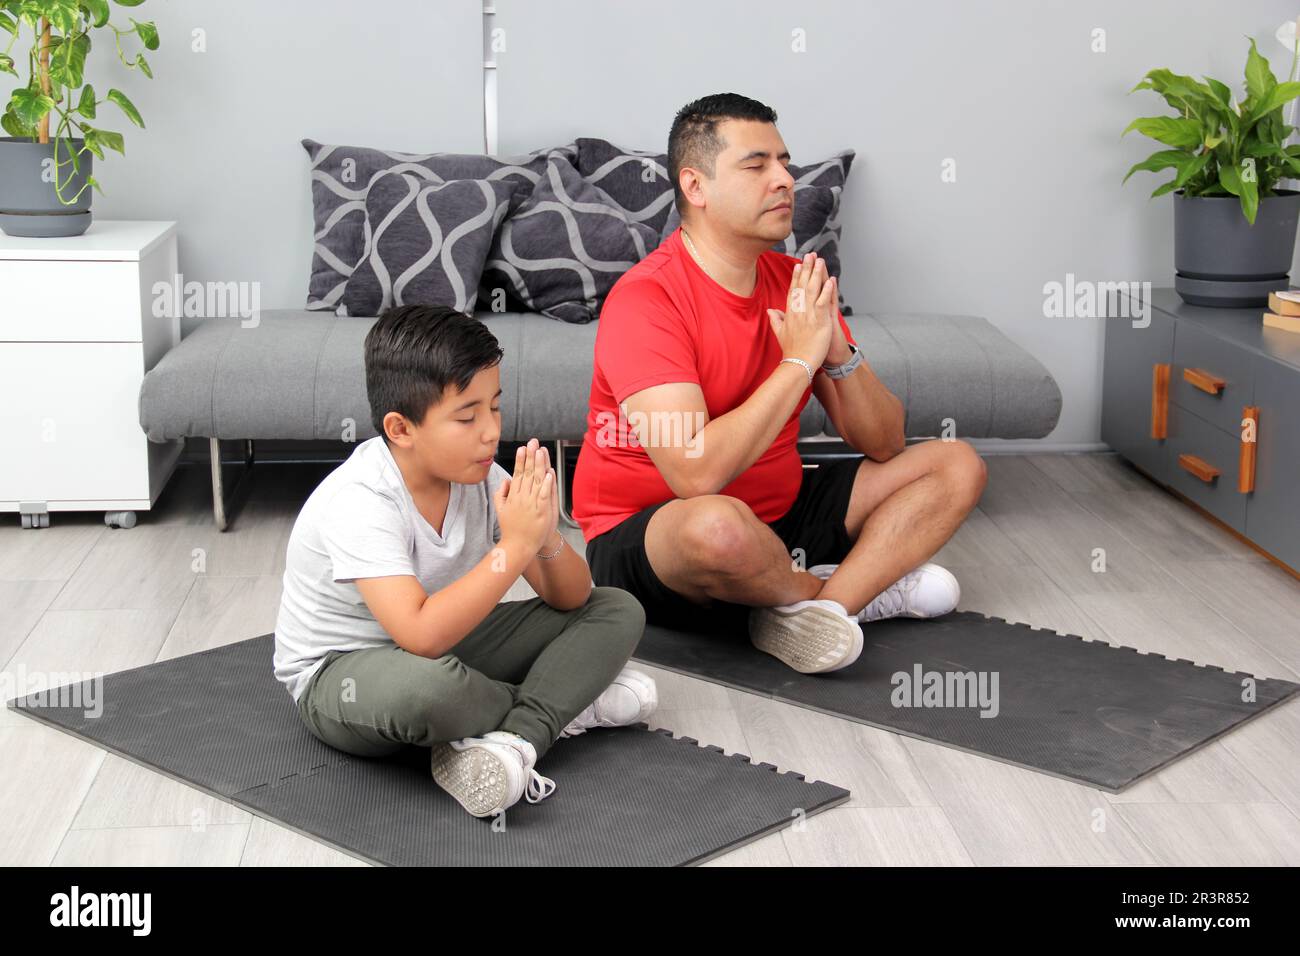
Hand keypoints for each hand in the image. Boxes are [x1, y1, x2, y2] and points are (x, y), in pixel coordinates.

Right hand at [493, 438, 556, 554]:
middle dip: (530, 456)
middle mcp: (522, 497)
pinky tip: (549, 473)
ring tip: (541, 451)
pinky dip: (547, 484)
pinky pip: (544, 495)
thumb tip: (505, 480)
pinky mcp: (541, 511)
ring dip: (539, 465)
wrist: (518, 546)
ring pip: (536, 481)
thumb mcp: (500, 509)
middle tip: (533, 442)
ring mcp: (531, 504)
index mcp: (513, 496)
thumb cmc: (511, 529)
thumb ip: (501, 494)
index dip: (521, 460)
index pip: (518, 473)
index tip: (523, 448)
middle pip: (527, 473)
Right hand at [767, 253, 835, 369]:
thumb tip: (770, 311)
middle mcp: (798, 311)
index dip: (796, 276)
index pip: (793, 290)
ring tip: (820, 261)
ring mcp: (808, 315)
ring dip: (817, 274)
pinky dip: (827, 291)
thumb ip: (776, 320)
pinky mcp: (819, 321)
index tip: (798, 264)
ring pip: (813, 290)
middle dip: (807, 269)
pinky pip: (823, 302)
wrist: (798, 363)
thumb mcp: (780, 333)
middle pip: (803, 285)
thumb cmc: (791, 350)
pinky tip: (831, 280)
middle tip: (811, 255)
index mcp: (790, 313)